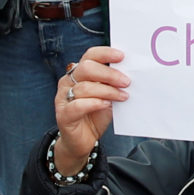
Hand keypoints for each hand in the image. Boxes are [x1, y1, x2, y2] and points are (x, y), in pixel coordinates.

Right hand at [52, 46, 128, 173]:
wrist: (83, 141)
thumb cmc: (96, 115)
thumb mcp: (108, 96)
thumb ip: (113, 84)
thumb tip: (130, 74)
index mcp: (79, 73)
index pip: (90, 55)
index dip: (105, 53)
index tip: (122, 57)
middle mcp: (68, 82)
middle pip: (86, 68)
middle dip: (109, 73)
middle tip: (126, 82)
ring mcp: (63, 98)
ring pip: (85, 87)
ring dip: (107, 91)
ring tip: (123, 96)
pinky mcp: (63, 114)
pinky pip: (78, 105)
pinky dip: (95, 103)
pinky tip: (106, 105)